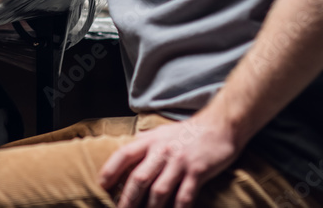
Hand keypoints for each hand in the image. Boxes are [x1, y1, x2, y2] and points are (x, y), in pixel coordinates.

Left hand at [99, 108, 239, 207]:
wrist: (220, 125)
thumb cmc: (188, 132)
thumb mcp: (162, 132)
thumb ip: (145, 143)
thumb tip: (126, 154)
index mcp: (150, 140)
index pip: (125, 154)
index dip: (111, 170)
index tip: (102, 185)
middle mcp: (162, 150)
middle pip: (139, 178)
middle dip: (127, 199)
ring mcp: (180, 162)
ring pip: (159, 191)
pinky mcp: (197, 172)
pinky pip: (184, 197)